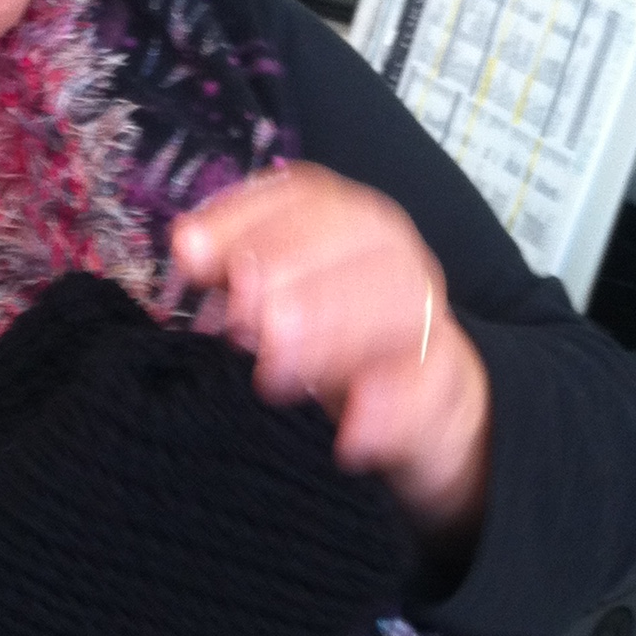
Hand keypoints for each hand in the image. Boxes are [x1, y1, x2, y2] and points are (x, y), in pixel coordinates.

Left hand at [170, 164, 491, 545]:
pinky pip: (430, 386)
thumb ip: (235, 275)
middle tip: (238, 321)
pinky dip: (391, 410)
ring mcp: (428, 321)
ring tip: (275, 372)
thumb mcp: (274, 306)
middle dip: (291, 273)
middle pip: (360, 239)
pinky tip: (350, 437)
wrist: (416, 410)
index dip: (244, 220)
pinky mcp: (448, 386)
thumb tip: (187, 248)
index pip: (306, 197)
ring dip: (334, 331)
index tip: (191, 255)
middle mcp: (394, 259)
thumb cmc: (328, 346)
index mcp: (348, 226)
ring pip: (400, 303)